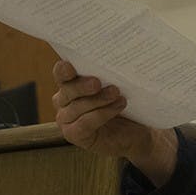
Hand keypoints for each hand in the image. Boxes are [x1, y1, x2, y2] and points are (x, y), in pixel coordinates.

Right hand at [52, 60, 177, 185]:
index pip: (61, 74)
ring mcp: (66, 120)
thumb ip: (109, 73)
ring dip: (99, 99)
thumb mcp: (117, 84)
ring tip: (116, 93)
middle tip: (98, 82)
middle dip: (82, 85)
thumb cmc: (123, 101)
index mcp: (69, 83)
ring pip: (78, 107)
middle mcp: (63, 101)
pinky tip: (118, 105)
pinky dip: (102, 114)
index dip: (63, 70)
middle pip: (67, 90)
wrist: (133, 131)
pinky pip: (85, 123)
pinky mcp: (74, 135)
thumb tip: (117, 60)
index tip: (69, 66)